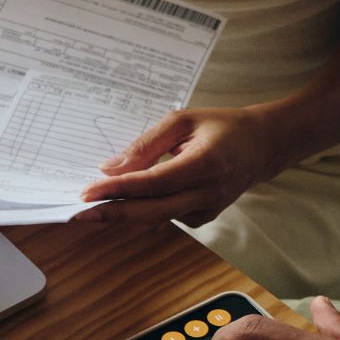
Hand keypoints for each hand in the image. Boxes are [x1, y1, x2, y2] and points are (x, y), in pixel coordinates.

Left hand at [76, 105, 284, 226]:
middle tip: (77, 212)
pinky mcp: (201, 219)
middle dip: (111, 213)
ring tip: (92, 205)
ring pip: (155, 217)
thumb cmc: (222, 127)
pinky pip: (164, 215)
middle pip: (151, 212)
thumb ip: (146, 145)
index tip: (87, 193)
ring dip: (123, 211)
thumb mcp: (182, 120)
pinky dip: (142, 209)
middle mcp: (206, 194)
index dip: (118, 190)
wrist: (263, 147)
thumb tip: (111, 168)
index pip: (152, 184)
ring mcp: (206, 211)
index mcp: (205, 165)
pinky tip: (124, 200)